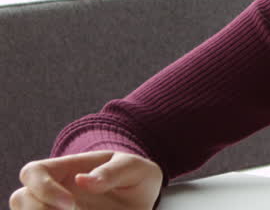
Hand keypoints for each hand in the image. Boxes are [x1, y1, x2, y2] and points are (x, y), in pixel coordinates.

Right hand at [10, 151, 161, 209]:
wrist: (143, 200)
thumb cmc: (135, 179)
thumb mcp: (135, 169)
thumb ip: (113, 172)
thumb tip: (83, 180)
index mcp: (67, 169)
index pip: (33, 172)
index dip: (43, 188)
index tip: (70, 204)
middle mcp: (53, 191)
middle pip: (20, 198)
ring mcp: (54, 208)